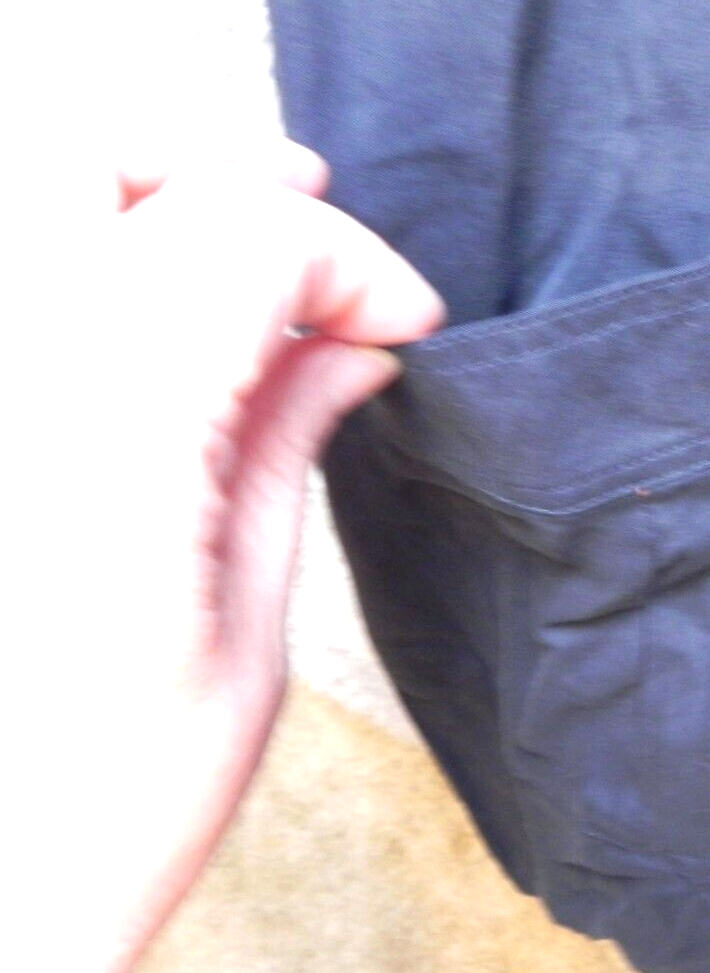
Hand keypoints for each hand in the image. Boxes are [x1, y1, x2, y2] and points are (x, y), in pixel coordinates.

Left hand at [2, 140, 443, 972]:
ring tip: (232, 245)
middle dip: (237, 181)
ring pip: (29, 197)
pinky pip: (19, 289)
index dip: (348, 258)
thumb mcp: (247, 626)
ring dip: (145, 195)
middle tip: (317, 231)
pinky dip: (89, 264)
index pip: (241, 237)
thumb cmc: (105, 805)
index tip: (407, 325)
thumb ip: (288, 446)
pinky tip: (155, 319)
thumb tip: (355, 346)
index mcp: (107, 441)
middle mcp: (10, 390)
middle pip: (103, 168)